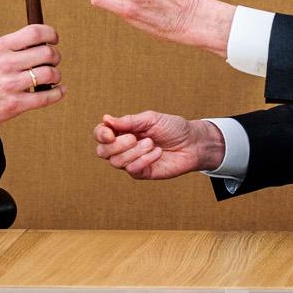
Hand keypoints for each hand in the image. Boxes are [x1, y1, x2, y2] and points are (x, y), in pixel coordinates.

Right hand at [0, 24, 63, 134]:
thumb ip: (17, 45)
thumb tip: (47, 40)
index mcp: (2, 46)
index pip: (35, 33)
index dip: (51, 34)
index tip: (54, 40)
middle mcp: (6, 63)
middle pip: (47, 53)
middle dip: (56, 57)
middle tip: (52, 62)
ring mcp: (11, 85)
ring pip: (50, 74)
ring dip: (56, 75)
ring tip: (51, 78)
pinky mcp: (15, 104)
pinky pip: (47, 97)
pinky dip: (58, 93)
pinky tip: (59, 90)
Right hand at [93, 111, 225, 179]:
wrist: (192, 143)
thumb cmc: (173, 128)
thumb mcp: (151, 119)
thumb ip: (128, 121)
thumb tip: (105, 119)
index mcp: (123, 131)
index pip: (100, 134)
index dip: (100, 134)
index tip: (109, 133)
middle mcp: (123, 147)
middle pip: (103, 151)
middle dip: (117, 145)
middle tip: (135, 138)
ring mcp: (131, 161)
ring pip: (116, 162)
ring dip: (134, 151)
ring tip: (151, 143)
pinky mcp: (142, 173)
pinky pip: (132, 170)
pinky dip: (144, 160)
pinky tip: (157, 153)